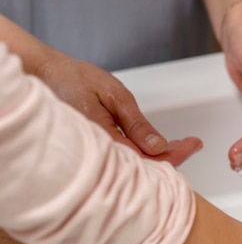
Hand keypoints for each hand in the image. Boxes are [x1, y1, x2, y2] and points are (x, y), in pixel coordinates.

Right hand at [35, 54, 202, 166]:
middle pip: (144, 169)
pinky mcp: (97, 151)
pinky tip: (157, 145)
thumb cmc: (75, 80)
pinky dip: (145, 153)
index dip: (175, 155)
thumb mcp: (114, 96)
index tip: (194, 144)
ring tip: (181, 143)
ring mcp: (97, 155)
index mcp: (104, 141)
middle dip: (173, 157)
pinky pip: (125, 160)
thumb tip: (158, 147)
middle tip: (192, 143)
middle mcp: (99, 154)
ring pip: (136, 166)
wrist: (45, 74)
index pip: (147, 161)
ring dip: (160, 156)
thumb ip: (136, 124)